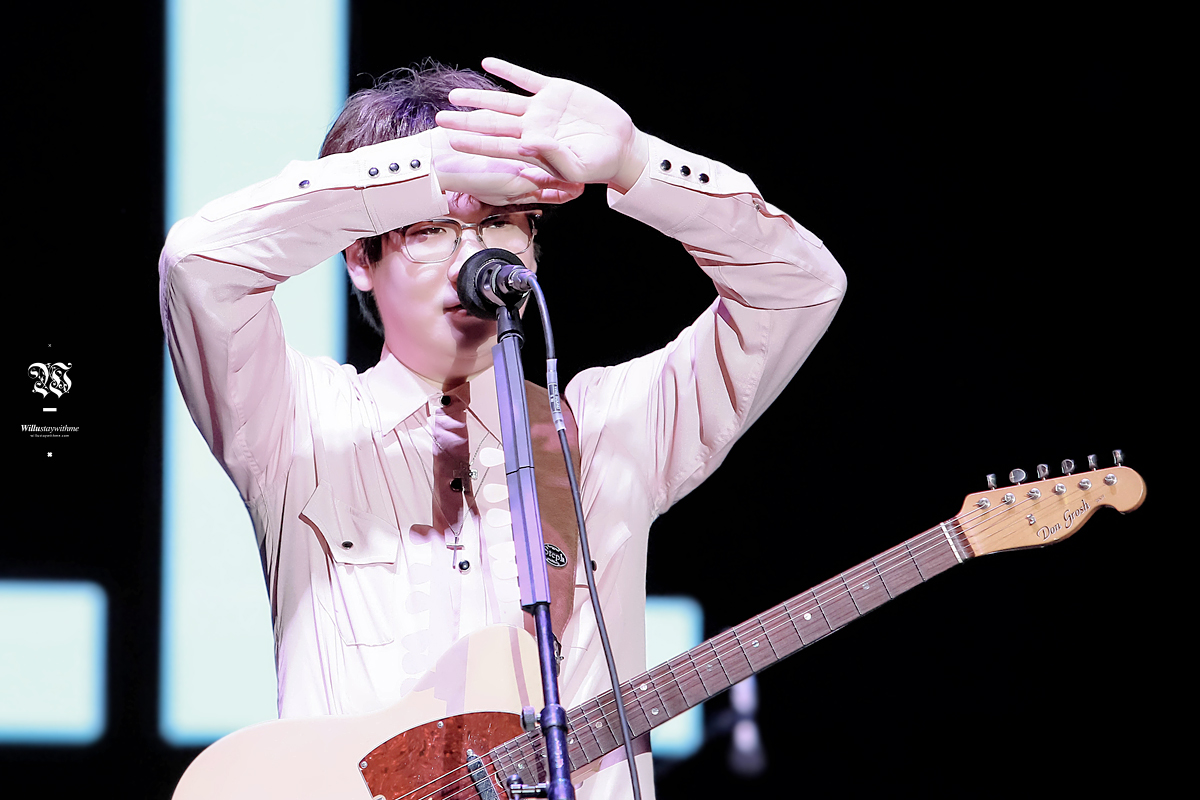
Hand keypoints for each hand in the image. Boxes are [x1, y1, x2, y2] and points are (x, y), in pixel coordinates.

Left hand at [435, 58, 648, 192]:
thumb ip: (551, 158)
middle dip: (466, 122)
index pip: (496, 145)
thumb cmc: (599, 164)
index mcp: (533, 149)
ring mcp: (541, 109)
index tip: (452, 139)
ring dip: (478, 99)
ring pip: (502, 102)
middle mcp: (531, 129)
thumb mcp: (577, 168)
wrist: (620, 144)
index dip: (473, 142)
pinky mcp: (554, 91)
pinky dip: (507, 71)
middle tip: (440, 119)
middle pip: (492, 124)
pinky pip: (526, 79)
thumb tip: (525, 144)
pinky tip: (489, 64)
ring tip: (455, 96)